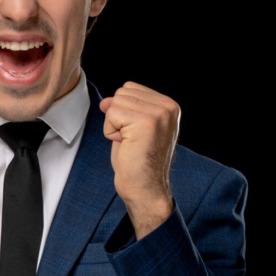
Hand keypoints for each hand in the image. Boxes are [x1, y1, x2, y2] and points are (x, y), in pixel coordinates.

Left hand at [100, 82, 178, 237]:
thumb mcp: (131, 127)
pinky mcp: (146, 122)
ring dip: (113, 125)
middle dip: (117, 117)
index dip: (122, 111)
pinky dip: (110, 132)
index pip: (129, 88)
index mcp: (169, 105)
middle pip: (121, 93)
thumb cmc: (136, 160)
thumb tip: (106, 101)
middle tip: (132, 139)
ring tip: (130, 142)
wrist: (145, 187)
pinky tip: (126, 145)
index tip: (135, 132)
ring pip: (115, 103)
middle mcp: (168, 106)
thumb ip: (123, 108)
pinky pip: (111, 114)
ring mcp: (159, 113)